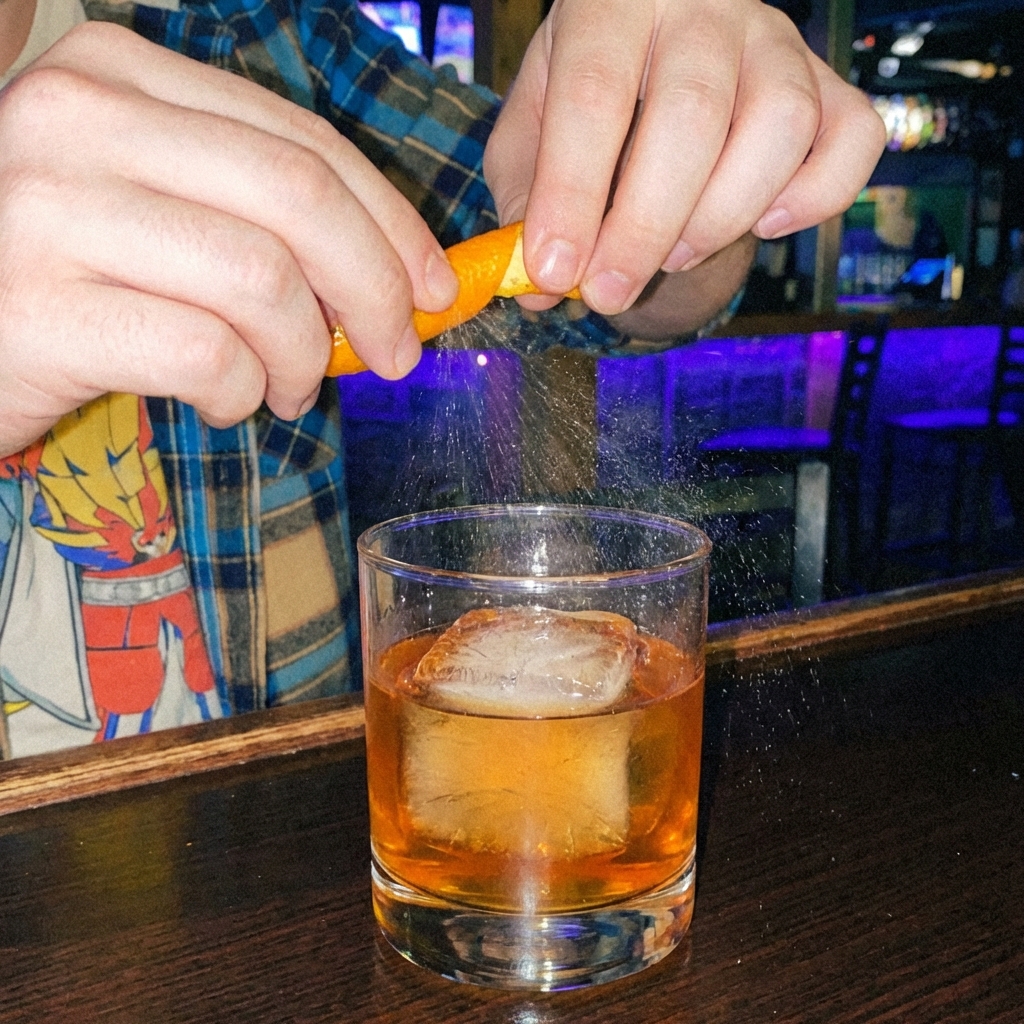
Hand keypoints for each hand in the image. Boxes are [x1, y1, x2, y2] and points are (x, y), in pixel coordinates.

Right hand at [0, 22, 457, 457]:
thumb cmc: (68, 274)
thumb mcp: (156, 209)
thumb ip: (258, 217)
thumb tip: (398, 278)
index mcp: (120, 76)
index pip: (302, 143)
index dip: (391, 224)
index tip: (434, 288)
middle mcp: (79, 119)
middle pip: (299, 199)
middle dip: (377, 290)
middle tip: (396, 353)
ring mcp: (51, 209)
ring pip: (262, 281)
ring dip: (304, 355)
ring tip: (289, 387)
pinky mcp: (41, 310)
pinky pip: (205, 354)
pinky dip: (241, 393)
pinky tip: (227, 401)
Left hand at [483, 0, 885, 319]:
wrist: (660, 58)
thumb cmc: (590, 99)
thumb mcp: (533, 132)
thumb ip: (525, 200)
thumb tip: (534, 285)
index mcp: (615, 4)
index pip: (593, 96)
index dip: (572, 195)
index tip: (555, 272)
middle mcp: (704, 9)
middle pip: (692, 117)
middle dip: (644, 228)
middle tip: (609, 293)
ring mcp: (777, 42)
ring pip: (779, 126)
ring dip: (720, 218)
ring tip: (673, 252)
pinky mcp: (830, 83)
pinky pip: (853, 141)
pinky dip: (814, 199)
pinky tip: (762, 224)